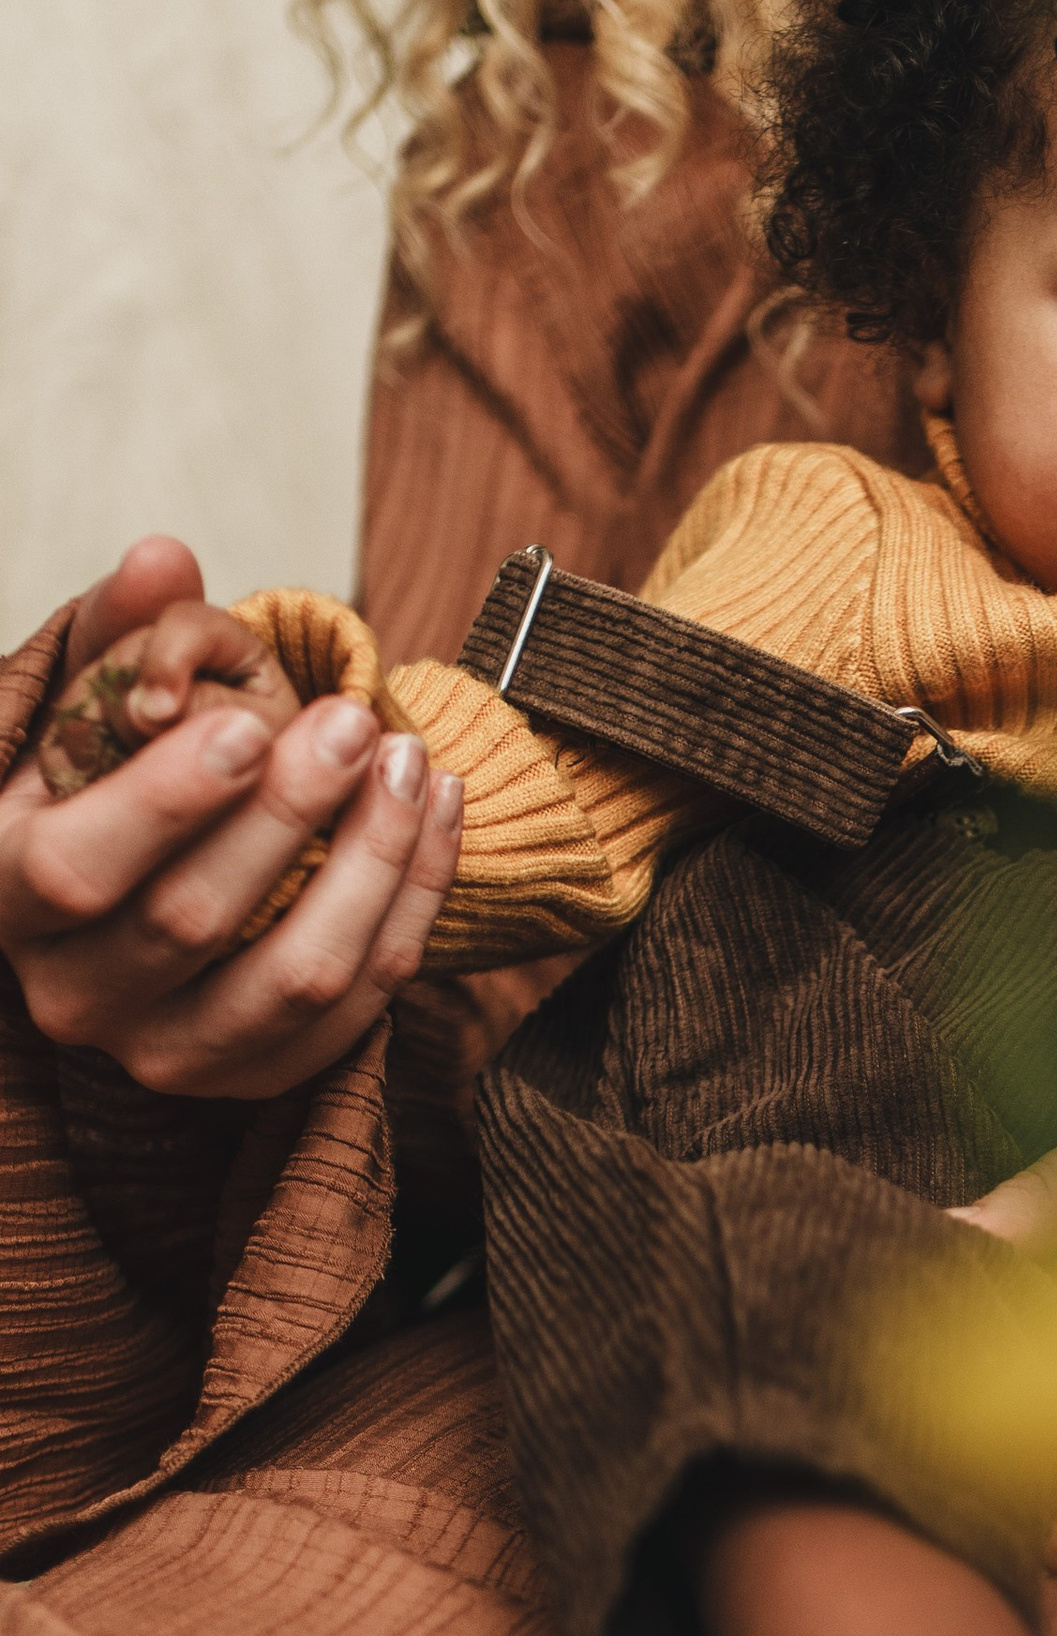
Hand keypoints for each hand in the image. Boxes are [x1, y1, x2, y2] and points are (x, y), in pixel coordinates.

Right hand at [0, 537, 462, 1098]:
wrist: (146, 896)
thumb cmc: (108, 785)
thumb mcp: (91, 708)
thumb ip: (122, 629)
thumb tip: (165, 558)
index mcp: (5, 895)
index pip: (71, 870)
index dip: (165, 803)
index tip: (248, 725)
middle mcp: (73, 994)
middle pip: (192, 920)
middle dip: (290, 812)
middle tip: (354, 721)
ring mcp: (166, 1052)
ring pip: (295, 977)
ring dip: (372, 862)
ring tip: (411, 759)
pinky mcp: (256, 1077)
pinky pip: (360, 1008)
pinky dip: (413, 905)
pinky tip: (435, 811)